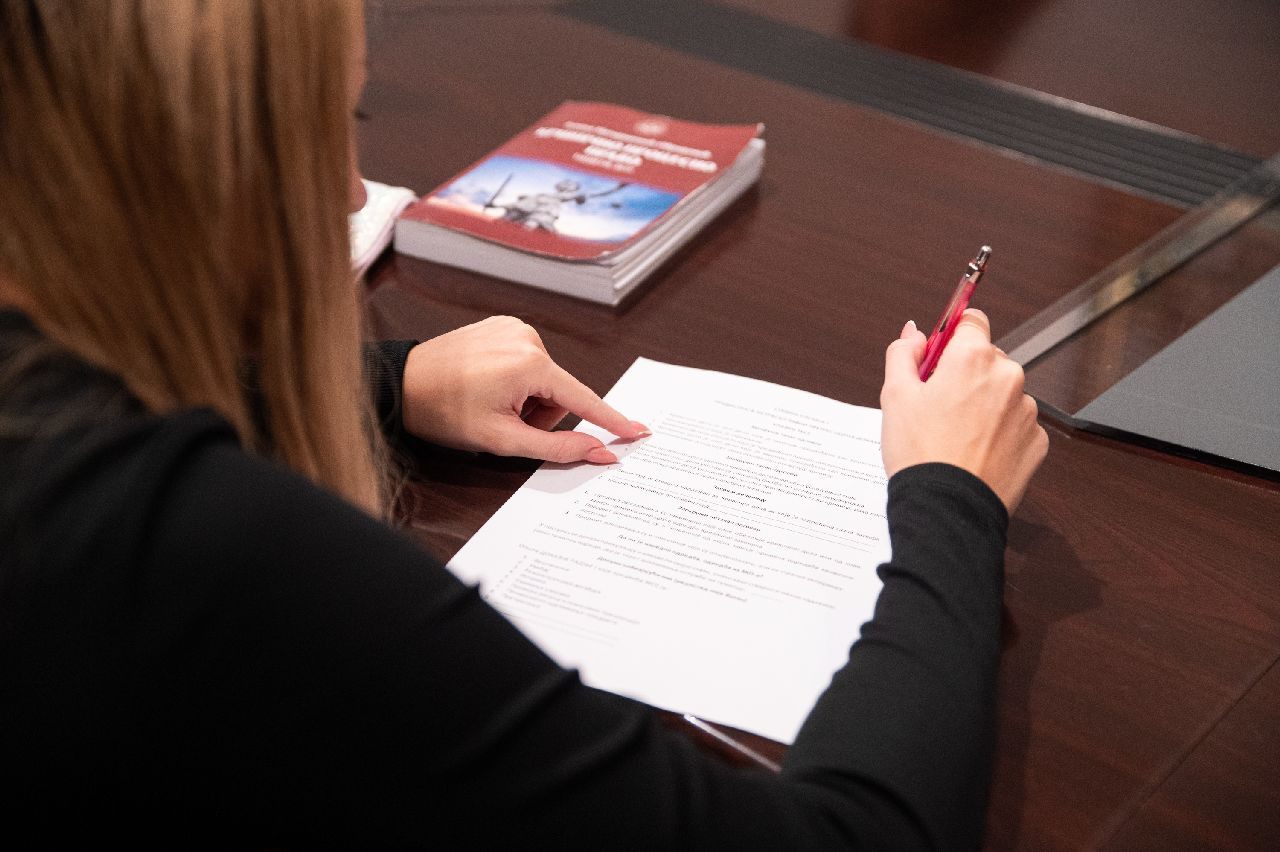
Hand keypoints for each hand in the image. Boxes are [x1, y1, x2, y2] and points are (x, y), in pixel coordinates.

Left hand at [401, 316, 649, 463]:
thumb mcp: (502, 439)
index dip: (612, 420)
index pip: (583, 399)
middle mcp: (528, 338)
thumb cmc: (444, 412)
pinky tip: (487, 384)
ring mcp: (514, 328)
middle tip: (504, 423)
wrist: (402, 385)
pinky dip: (516, 380)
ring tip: (490, 402)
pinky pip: (527, 361)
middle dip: (541, 415)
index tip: (639, 431)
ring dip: (527, 398)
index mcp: (530, 364)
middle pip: (560, 392)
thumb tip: (598, 452)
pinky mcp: (503, 326)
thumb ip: (556, 448)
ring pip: (544, 379)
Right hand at [879, 310, 1047, 512]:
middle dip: (964, 374)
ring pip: (1002, 394)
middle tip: (937, 405)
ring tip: (954, 437)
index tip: (938, 355)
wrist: (946, 508)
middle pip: (986, 359)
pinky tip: (973, 452)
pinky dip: (998, 434)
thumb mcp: (894, 395)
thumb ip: (903, 353)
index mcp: (973, 358)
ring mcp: (1027, 411)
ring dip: (983, 405)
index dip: (950, 337)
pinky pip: (1015, 426)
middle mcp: (1008, 377)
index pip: (970, 321)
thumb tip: (913, 333)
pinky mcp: (1037, 442)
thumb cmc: (920, 454)